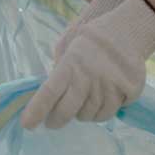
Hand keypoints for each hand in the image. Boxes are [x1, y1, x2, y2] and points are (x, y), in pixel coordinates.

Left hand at [21, 0, 154, 128]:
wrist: (127, 30)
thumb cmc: (91, 40)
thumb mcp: (68, 47)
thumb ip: (60, 70)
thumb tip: (50, 96)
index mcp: (71, 65)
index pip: (49, 92)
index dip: (37, 110)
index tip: (27, 125)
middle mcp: (89, 78)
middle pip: (67, 110)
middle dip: (56, 120)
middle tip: (52, 122)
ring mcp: (109, 86)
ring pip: (89, 115)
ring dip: (81, 114)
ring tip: (81, 104)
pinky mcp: (126, 92)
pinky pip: (108, 113)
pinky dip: (100, 112)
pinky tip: (99, 102)